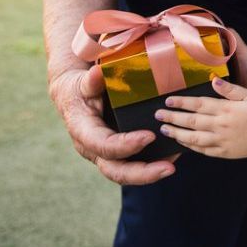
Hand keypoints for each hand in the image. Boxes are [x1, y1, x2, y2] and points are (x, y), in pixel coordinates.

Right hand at [49, 66, 176, 184]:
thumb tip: (97, 73)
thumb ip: (91, 81)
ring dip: (151, 173)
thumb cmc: (78, 87)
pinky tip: (172, 155)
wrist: (73, 96)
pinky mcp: (115, 154)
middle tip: (169, 168)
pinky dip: (152, 163)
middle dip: (143, 173)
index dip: (125, 145)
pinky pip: (133, 164)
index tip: (149, 137)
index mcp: (83, 132)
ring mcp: (104, 155)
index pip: (103, 145)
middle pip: (116, 171)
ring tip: (174, 165)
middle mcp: (92, 149)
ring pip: (126, 173)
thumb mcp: (82, 81)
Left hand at [156, 77, 246, 158]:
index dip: (181, 102)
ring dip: (177, 134)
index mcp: (226, 109)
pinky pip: (203, 150)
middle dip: (172, 118)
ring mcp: (221, 141)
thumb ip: (230, 89)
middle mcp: (220, 125)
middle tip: (158, 116)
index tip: (167, 101)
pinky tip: (182, 142)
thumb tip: (214, 81)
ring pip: (193, 138)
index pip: (198, 104)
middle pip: (191, 121)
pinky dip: (190, 146)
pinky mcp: (224, 152)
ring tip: (165, 130)